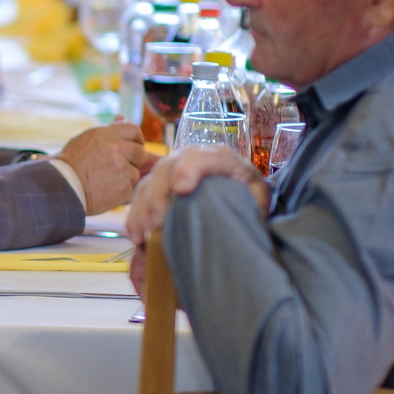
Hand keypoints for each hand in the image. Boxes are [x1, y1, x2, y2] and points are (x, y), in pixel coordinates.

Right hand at [55, 122, 153, 213]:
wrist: (62, 187)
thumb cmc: (71, 163)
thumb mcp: (86, 139)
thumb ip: (108, 130)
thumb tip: (121, 117)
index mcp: (106, 134)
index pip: (133, 130)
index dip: (136, 138)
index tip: (133, 145)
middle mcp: (116, 149)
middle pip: (140, 152)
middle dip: (134, 159)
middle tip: (121, 166)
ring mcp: (122, 169)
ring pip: (135, 172)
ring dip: (125, 176)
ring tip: (105, 180)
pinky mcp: (124, 188)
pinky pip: (130, 187)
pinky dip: (120, 190)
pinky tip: (105, 190)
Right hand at [125, 146, 267, 293]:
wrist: (241, 191)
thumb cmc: (249, 197)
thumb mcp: (258, 198)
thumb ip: (250, 201)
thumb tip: (229, 219)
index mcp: (221, 158)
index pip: (201, 157)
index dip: (189, 170)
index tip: (182, 190)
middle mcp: (192, 157)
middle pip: (166, 170)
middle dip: (158, 197)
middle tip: (157, 224)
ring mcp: (171, 168)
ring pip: (148, 183)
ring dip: (142, 210)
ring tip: (144, 235)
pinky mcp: (159, 183)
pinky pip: (140, 197)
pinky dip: (135, 217)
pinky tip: (138, 236)